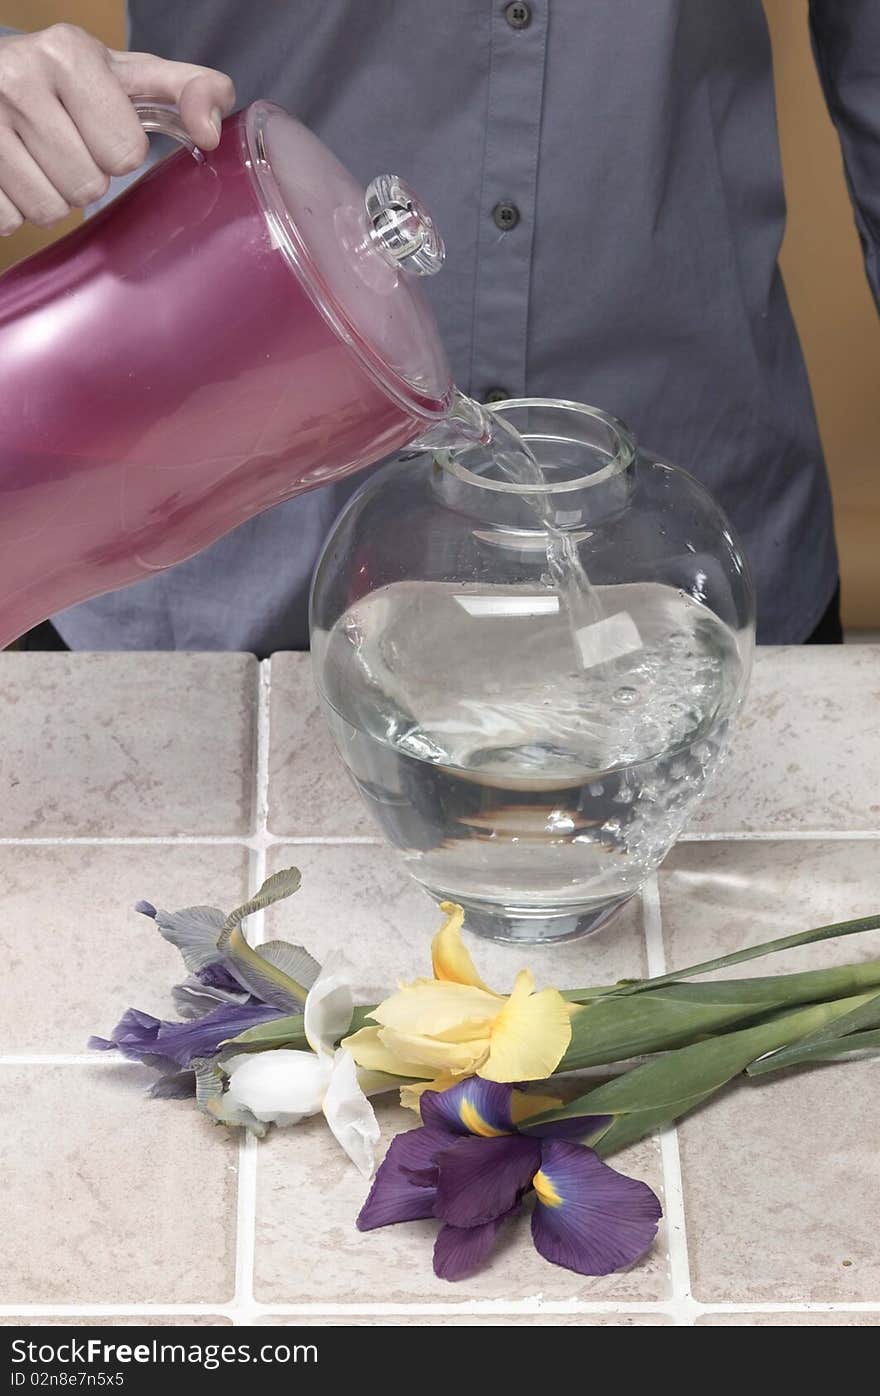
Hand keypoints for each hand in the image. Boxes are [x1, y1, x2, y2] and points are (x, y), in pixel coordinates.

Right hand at [0, 24, 234, 233]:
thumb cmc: (68, 83)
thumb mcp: (127, 76)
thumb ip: (187, 92)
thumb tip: (211, 133)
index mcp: (67, 52)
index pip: (125, 153)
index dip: (117, 151)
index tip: (95, 126)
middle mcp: (18, 77)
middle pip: (87, 187)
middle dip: (84, 177)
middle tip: (65, 145)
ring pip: (48, 210)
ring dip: (52, 196)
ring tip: (38, 158)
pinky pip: (9, 220)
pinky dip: (15, 208)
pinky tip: (12, 173)